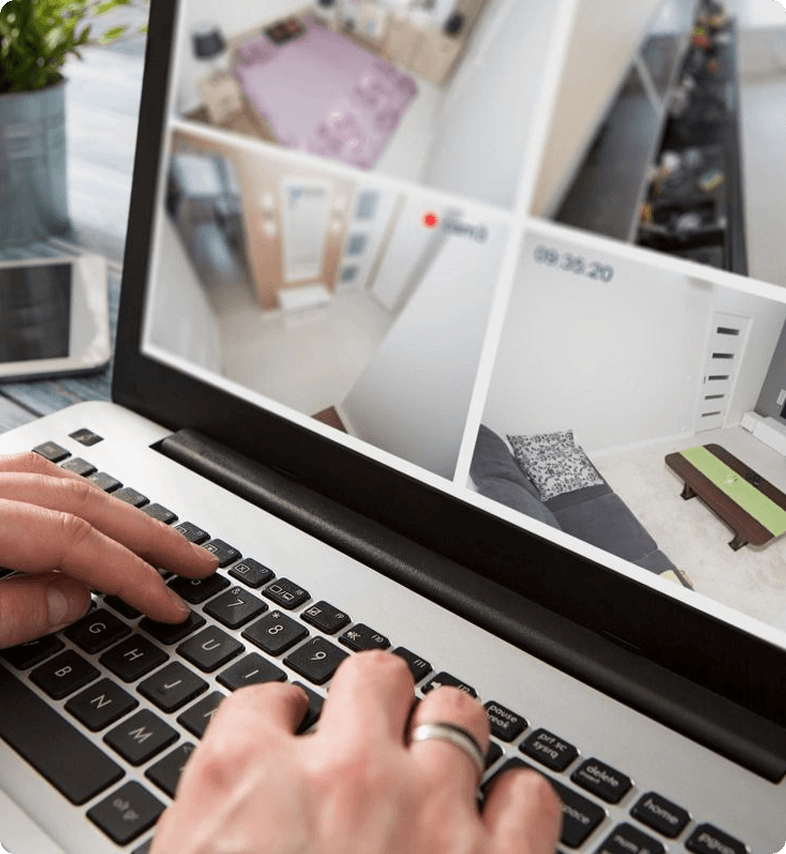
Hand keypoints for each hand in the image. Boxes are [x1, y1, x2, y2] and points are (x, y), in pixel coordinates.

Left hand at [0, 452, 218, 647]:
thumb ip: (7, 614)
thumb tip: (72, 603)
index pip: (75, 538)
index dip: (132, 574)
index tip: (170, 605)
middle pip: (81, 499)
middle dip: (148, 534)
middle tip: (195, 561)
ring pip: (56, 477)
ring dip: (113, 511)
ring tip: (153, 540)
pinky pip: (26, 477)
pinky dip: (68, 496)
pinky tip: (85, 517)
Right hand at [153, 651, 561, 853]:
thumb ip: (220, 831)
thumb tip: (245, 810)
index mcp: (245, 779)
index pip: (266, 699)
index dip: (283, 715)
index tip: (293, 730)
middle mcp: (340, 773)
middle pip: (374, 675)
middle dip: (375, 698)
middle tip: (375, 731)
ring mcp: (426, 811)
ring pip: (457, 712)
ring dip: (449, 737)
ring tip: (441, 768)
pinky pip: (529, 795)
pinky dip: (517, 806)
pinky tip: (497, 829)